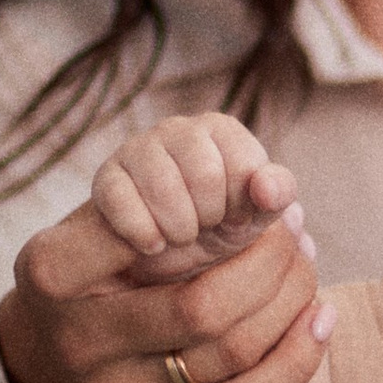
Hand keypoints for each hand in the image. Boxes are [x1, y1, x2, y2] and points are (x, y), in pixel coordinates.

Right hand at [0, 116, 331, 382]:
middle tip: (293, 227)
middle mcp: (79, 342)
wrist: (54, 341)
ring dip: (290, 301)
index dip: (220, 216)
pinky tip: (320, 318)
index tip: (253, 201)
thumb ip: (164, 194)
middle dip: (270, 262)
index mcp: (54, 272)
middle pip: (205, 308)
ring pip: (233, 354)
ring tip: (306, 260)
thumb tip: (273, 185)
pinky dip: (297, 359)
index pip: (153, 236)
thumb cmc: (96, 256)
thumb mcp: (105, 215)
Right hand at [90, 111, 297, 279]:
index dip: (241, 205)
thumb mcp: (256, 216)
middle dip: (210, 217)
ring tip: (181, 235)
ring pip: (163, 187)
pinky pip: (122, 202)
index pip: (244, 165)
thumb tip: (270, 188)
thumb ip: (276, 196)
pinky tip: (153, 244)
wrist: (164, 254)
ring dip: (179, 228)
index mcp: (221, 130)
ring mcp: (137, 149)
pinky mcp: (106, 177)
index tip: (235, 218)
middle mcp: (178, 129)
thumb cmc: (219, 227)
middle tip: (205, 228)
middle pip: (205, 174)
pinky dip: (144, 234)